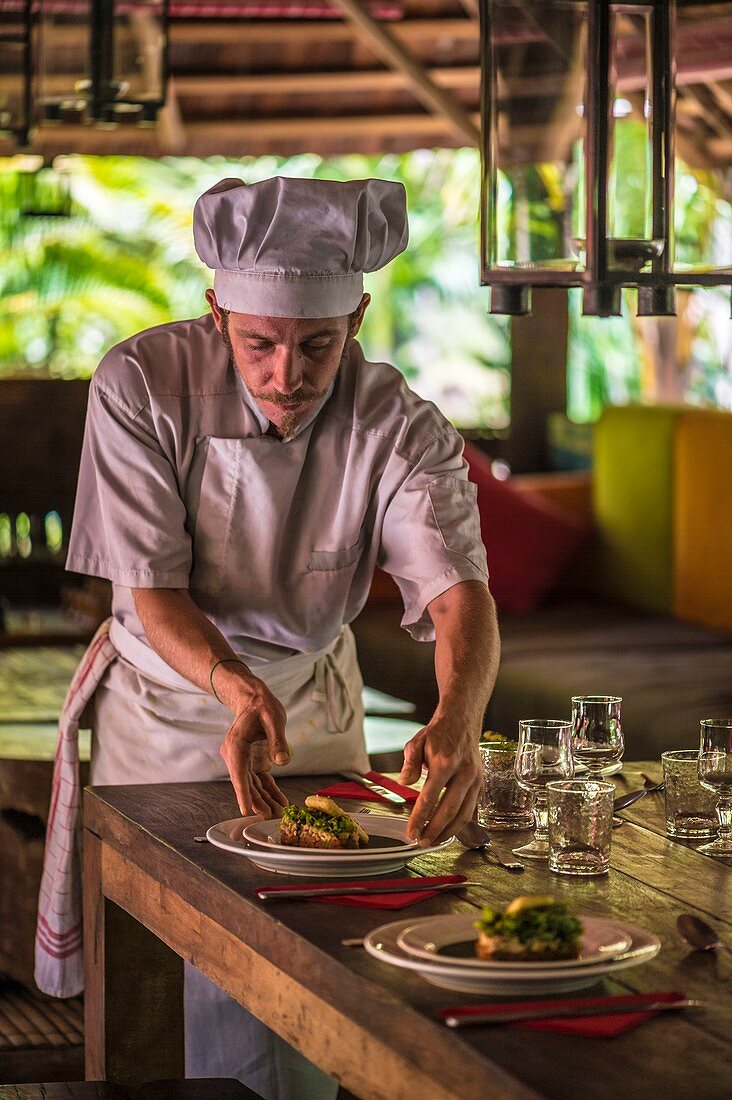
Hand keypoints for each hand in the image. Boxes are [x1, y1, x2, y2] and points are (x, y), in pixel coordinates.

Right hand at [219, 679, 290, 817]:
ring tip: (278, 813)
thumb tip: (282, 761)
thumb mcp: (274, 719)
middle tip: (270, 817)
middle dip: (257, 802)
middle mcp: (235, 755)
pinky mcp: (251, 761)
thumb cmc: (262, 706)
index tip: (245, 810)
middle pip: (245, 783)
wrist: (254, 699)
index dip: (242, 792)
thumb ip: (278, 740)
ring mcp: (242, 760)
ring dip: (264, 800)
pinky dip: (269, 791)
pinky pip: (259, 780)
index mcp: (236, 744)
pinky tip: (279, 802)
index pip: (238, 772)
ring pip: (252, 785)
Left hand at [398, 716, 482, 845]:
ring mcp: (475, 780)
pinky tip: (449, 831)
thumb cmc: (438, 733)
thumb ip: (409, 764)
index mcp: (444, 763)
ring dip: (448, 832)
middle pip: (449, 811)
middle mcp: (463, 773)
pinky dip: (460, 824)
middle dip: (434, 830)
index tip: (411, 831)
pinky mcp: (481, 784)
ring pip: (464, 814)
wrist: (462, 721)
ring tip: (434, 841)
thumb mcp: (417, 743)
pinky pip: (471, 809)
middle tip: (422, 842)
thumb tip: (404, 783)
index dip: (419, 818)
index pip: (429, 798)